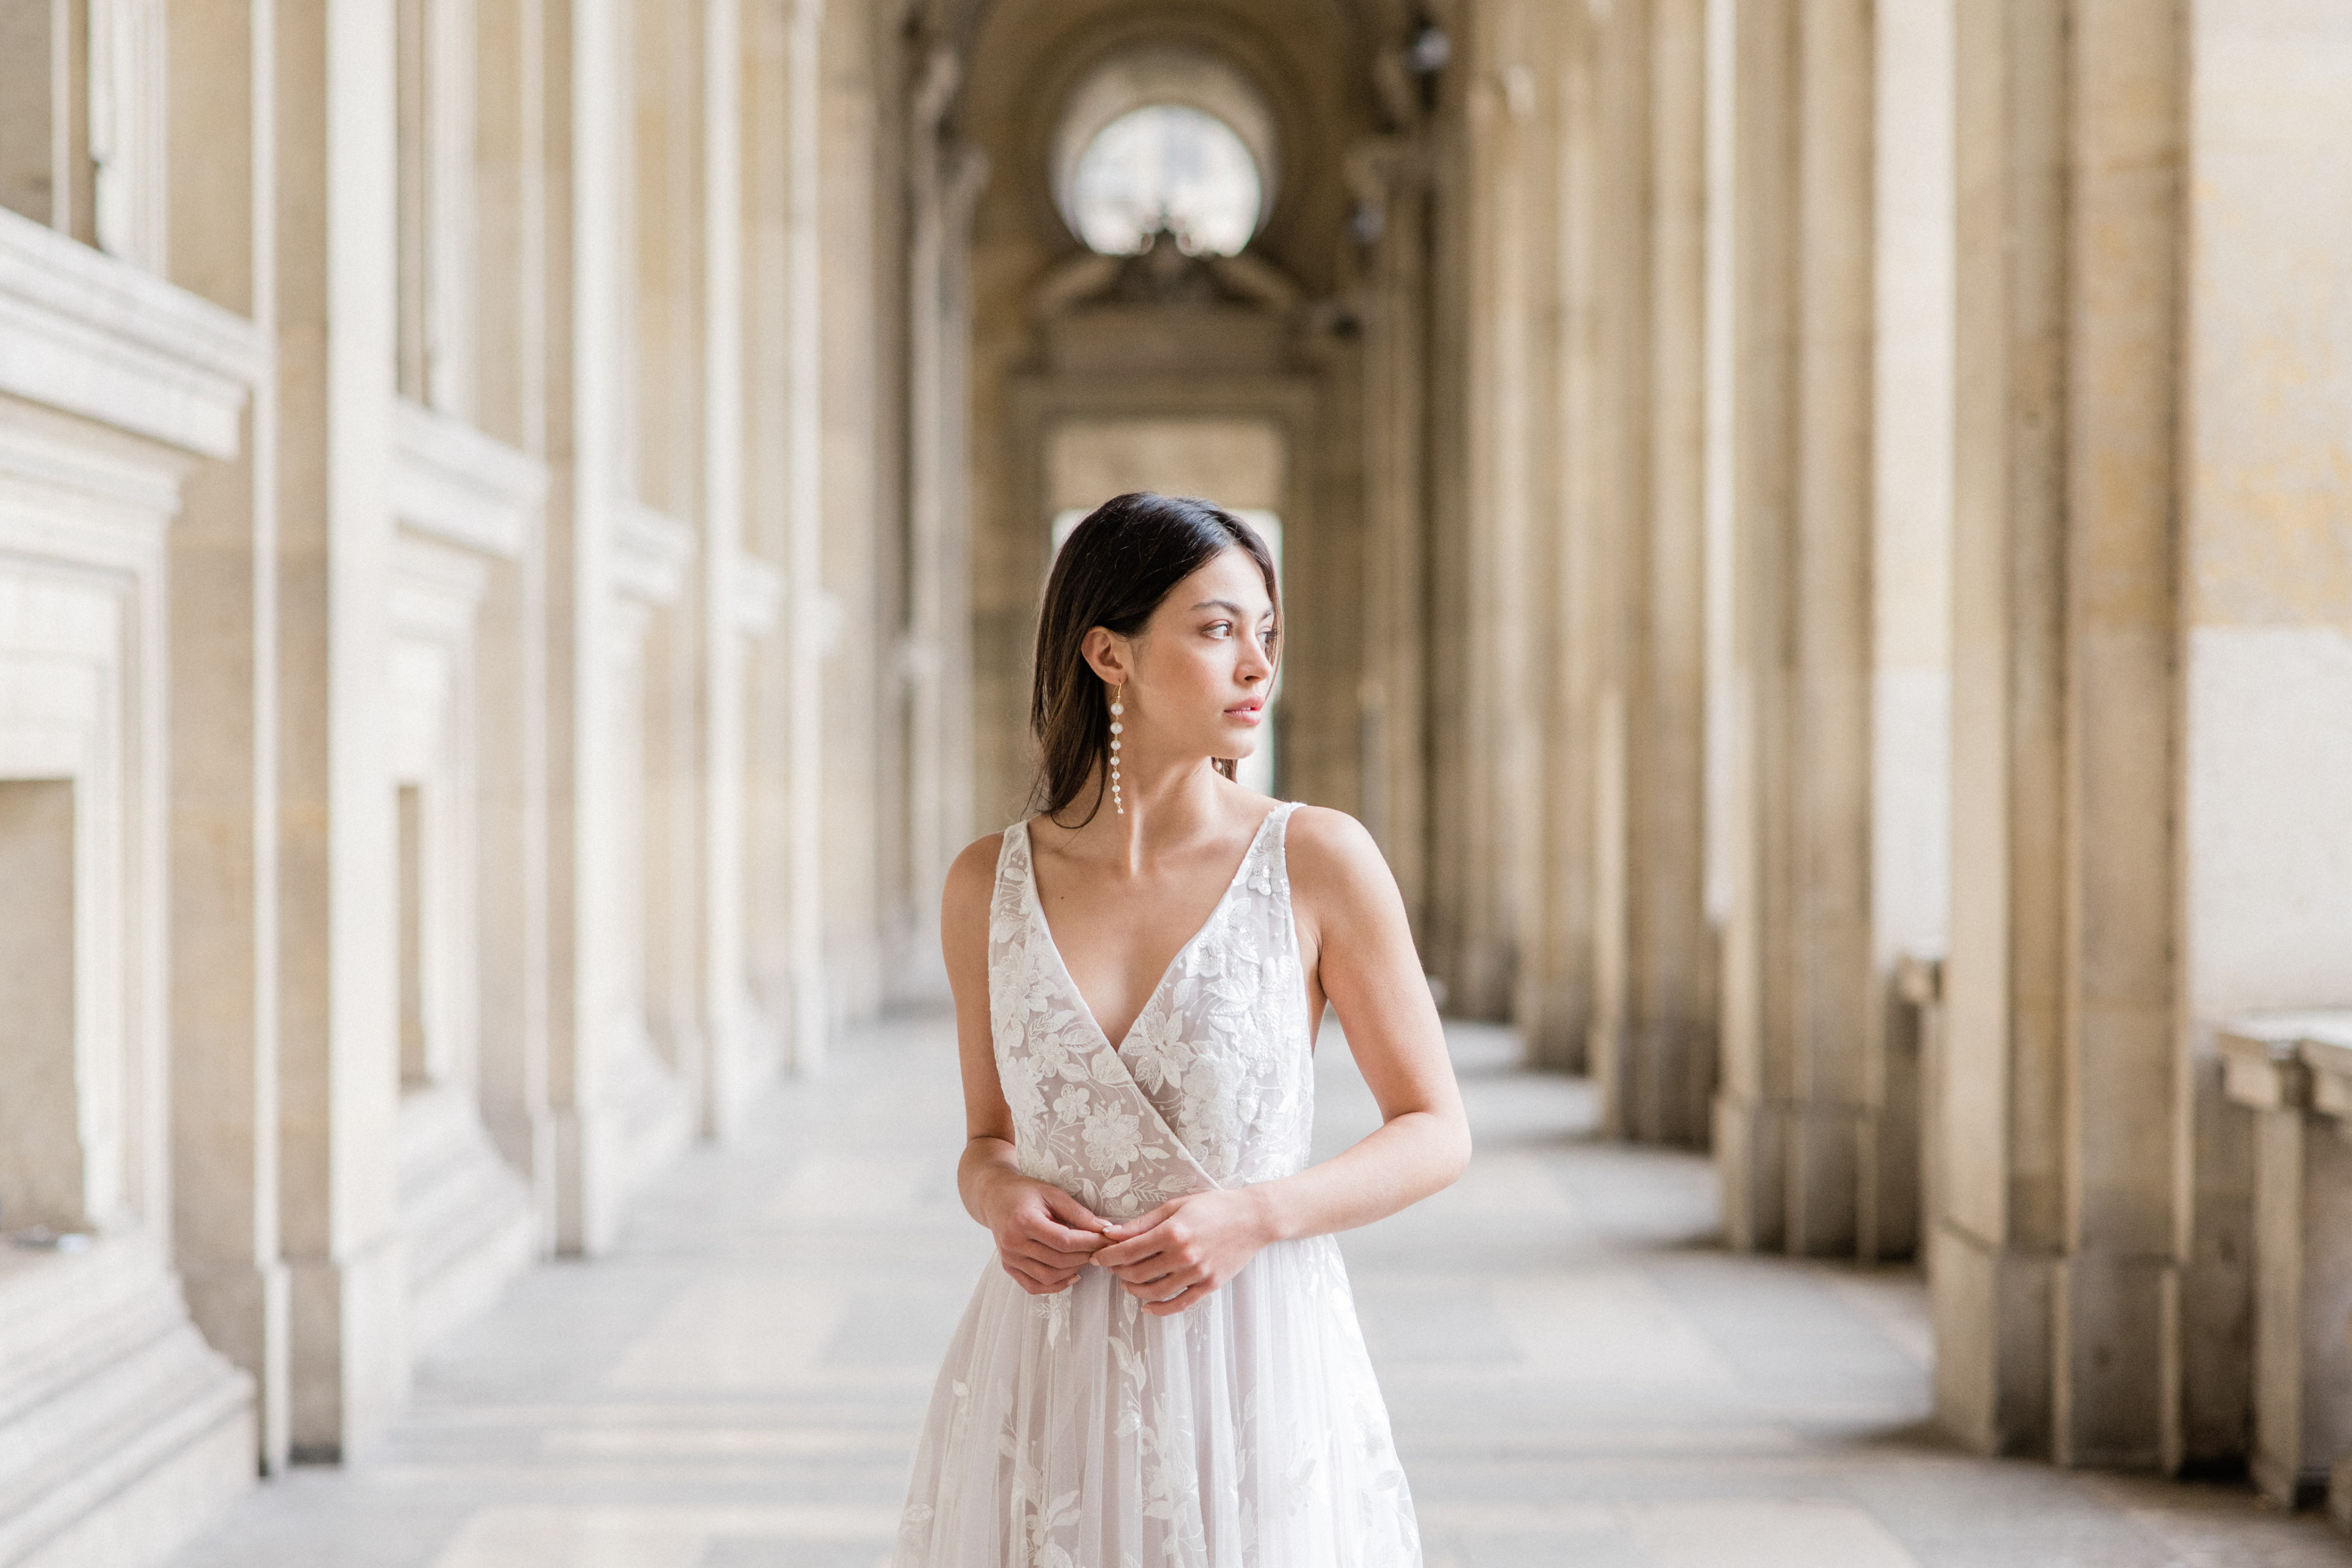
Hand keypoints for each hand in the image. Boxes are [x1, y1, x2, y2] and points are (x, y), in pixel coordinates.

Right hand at [980, 1175, 1109, 1294]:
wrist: (994, 1197)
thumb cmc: (1025, 1192)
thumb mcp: (1052, 1194)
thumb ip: (1078, 1213)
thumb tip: (1105, 1229)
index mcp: (1024, 1221)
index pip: (1064, 1241)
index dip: (1089, 1243)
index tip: (1107, 1239)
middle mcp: (1013, 1243)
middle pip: (1058, 1260)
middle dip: (1085, 1256)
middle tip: (1100, 1249)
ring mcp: (1009, 1258)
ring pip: (1048, 1277)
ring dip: (1073, 1270)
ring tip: (1086, 1258)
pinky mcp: (1008, 1267)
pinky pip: (1034, 1286)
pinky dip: (1055, 1286)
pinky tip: (1071, 1275)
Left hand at [1091, 1189, 1271, 1315]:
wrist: (1253, 1218)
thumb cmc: (1213, 1206)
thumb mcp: (1175, 1206)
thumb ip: (1142, 1223)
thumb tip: (1111, 1233)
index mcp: (1172, 1232)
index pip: (1128, 1251)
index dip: (1107, 1257)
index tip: (1098, 1257)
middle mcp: (1183, 1255)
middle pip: (1137, 1273)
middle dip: (1118, 1271)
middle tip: (1113, 1267)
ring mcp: (1197, 1273)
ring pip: (1154, 1292)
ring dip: (1134, 1290)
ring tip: (1128, 1282)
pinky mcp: (1209, 1285)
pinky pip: (1179, 1304)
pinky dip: (1159, 1309)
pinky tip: (1147, 1306)